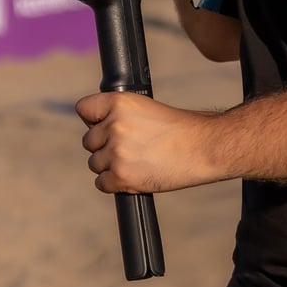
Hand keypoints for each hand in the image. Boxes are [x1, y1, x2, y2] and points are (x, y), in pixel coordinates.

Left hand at [76, 92, 219, 193]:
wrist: (202, 147)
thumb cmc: (179, 128)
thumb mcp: (146, 107)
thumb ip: (119, 115)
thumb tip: (96, 129)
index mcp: (119, 102)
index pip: (84, 109)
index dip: (93, 119)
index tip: (103, 125)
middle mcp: (114, 125)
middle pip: (88, 141)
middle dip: (104, 146)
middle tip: (131, 146)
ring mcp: (116, 152)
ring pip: (95, 163)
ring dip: (111, 165)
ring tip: (138, 160)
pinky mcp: (120, 176)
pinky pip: (102, 183)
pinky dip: (115, 183)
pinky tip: (136, 174)